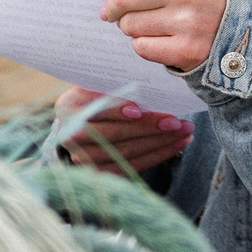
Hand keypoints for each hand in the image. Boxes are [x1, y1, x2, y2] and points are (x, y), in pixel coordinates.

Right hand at [54, 85, 193, 173]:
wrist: (83, 121)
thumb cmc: (98, 94)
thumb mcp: (99, 83)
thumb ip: (115, 84)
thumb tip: (146, 78)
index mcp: (68, 107)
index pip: (93, 110)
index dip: (115, 111)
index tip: (138, 109)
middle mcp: (71, 137)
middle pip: (114, 135)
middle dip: (148, 128)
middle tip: (177, 122)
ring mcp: (85, 159)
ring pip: (126, 153)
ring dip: (159, 143)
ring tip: (184, 131)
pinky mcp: (101, 173)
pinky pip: (132, 167)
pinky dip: (158, 155)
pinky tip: (177, 145)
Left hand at [97, 0, 229, 71]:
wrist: (243, 24)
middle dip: (110, 7)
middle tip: (109, 12)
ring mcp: (187, 22)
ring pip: (130, 24)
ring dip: (129, 26)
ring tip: (144, 23)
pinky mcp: (185, 49)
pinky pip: (141, 47)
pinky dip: (142, 44)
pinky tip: (157, 38)